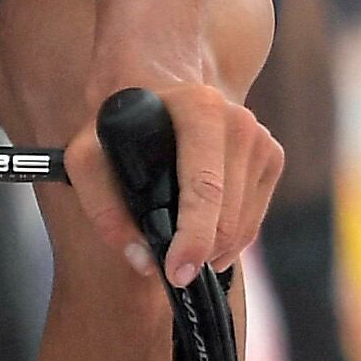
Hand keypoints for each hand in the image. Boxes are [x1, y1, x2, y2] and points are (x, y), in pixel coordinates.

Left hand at [66, 72, 283, 286]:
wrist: (159, 86)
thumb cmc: (122, 126)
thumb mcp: (89, 155)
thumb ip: (103, 207)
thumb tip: (142, 258)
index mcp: (200, 109)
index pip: (205, 187)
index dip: (193, 237)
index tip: (177, 273)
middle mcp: (239, 120)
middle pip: (227, 215)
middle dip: (200, 253)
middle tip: (171, 269)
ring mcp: (260, 138)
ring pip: (244, 224)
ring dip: (215, 250)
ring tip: (183, 249)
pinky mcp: (272, 155)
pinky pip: (255, 218)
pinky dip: (232, 238)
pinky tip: (205, 231)